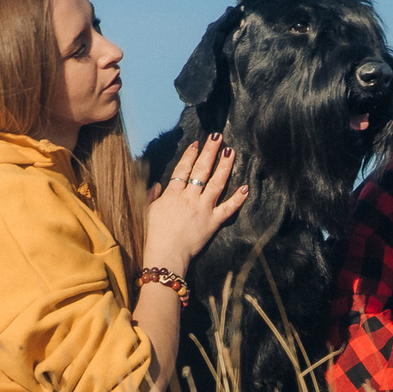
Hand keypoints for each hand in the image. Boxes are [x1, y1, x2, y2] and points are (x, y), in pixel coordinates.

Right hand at [143, 135, 248, 272]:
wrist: (165, 255)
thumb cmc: (152, 235)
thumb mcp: (146, 212)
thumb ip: (152, 196)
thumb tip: (158, 185)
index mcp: (172, 194)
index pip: (183, 169)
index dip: (190, 155)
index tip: (197, 143)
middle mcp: (189, 197)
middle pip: (201, 170)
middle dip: (210, 151)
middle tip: (218, 136)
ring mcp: (203, 209)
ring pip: (216, 183)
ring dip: (225, 166)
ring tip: (231, 151)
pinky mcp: (212, 223)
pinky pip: (228, 209)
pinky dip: (238, 199)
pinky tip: (246, 187)